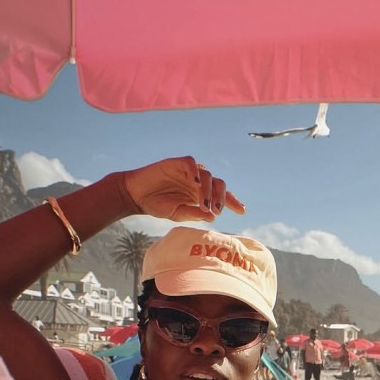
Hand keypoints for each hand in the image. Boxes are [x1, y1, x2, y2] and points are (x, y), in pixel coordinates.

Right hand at [122, 156, 244, 222]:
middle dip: (222, 198)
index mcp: (201, 194)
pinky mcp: (175, 164)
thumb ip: (195, 214)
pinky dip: (195, 171)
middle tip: (218, 210)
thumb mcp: (178, 214)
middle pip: (218, 184)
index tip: (242, 212)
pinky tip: (196, 183)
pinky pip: (190, 163)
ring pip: (207, 175)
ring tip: (205, 204)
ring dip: (208, 190)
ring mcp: (188, 172)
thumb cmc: (158, 205)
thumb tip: (213, 217)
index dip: (232, 202)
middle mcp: (197, 182)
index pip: (221, 196)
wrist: (136, 196)